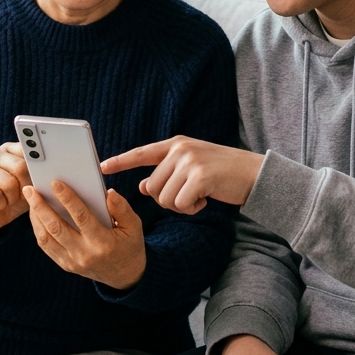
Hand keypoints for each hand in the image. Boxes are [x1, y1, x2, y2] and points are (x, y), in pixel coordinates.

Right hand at [0, 143, 31, 232]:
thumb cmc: (14, 197)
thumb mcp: (29, 185)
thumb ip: (37, 174)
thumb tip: (52, 170)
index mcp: (9, 149)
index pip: (28, 151)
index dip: (36, 169)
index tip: (38, 179)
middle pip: (20, 167)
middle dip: (25, 187)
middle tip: (22, 196)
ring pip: (8, 183)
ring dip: (12, 198)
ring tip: (8, 200)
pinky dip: (0, 204)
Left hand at [22, 181, 145, 288]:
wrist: (125, 277)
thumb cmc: (129, 246)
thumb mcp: (134, 226)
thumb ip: (122, 209)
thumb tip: (108, 193)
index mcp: (102, 242)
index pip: (81, 217)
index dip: (67, 198)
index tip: (55, 183)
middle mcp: (84, 253)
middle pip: (56, 228)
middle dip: (40, 206)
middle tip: (30, 189)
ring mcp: (72, 261)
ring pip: (46, 238)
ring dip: (35, 217)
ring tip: (30, 199)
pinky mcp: (65, 265)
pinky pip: (47, 247)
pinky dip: (38, 229)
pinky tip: (35, 214)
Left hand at [101, 137, 263, 214]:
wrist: (253, 173)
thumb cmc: (221, 174)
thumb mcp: (191, 168)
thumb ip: (167, 174)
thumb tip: (142, 186)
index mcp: (175, 145)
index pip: (141, 153)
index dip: (120, 161)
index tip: (101, 167)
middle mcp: (180, 150)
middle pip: (152, 187)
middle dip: (166, 200)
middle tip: (188, 197)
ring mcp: (190, 161)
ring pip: (165, 198)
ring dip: (180, 206)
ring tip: (199, 196)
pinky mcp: (200, 176)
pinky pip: (181, 204)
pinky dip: (192, 208)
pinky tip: (206, 199)